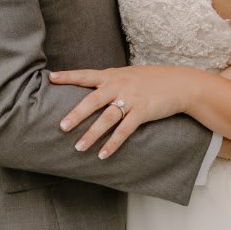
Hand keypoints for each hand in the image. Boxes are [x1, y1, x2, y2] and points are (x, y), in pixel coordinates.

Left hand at [49, 64, 195, 159]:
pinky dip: (113, 143)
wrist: (180, 83)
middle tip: (61, 126)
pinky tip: (103, 154)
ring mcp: (131, 99)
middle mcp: (119, 85)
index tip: (51, 78)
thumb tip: (92, 88)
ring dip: (92, 134)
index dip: (68, 76)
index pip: (86, 75)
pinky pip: (124, 130)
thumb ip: (111, 81)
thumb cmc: (152, 80)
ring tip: (79, 147)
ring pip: (107, 118)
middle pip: (93, 100)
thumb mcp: (128, 75)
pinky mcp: (143, 112)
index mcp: (113, 75)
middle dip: (76, 114)